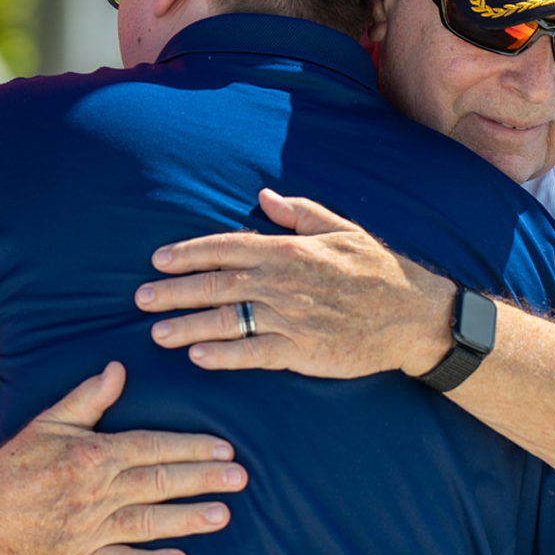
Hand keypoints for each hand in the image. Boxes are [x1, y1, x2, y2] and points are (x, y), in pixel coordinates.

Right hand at [0, 363, 247, 554]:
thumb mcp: (52, 422)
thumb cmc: (23, 462)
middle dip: (202, 479)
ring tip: (223, 514)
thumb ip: (89, 398)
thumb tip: (119, 368)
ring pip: (147, 522)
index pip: (151, 447)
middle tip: (240, 477)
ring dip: (187, 519)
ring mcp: (88, 529)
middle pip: (158, 483)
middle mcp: (94, 491)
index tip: (224, 448)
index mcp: (92, 454)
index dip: (190, 447)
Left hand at [136, 189, 456, 377]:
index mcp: (288, 250)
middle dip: (173, 292)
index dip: (188, 253)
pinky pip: (252, 354)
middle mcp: (282, 283)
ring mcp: (290, 319)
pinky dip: (223, 355)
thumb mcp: (340, 229)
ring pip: (226, 322)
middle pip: (214, 286)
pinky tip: (198, 357)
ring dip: (186, 326)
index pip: (225, 248)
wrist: (413, 315)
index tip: (158, 259)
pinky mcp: (301, 352)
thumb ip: (298, 213)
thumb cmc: (377, 270)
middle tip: (141, 298)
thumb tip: (263, 197)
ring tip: (157, 333)